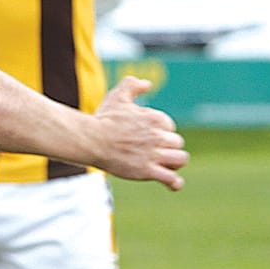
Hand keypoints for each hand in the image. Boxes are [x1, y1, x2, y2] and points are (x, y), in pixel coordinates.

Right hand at [92, 76, 188, 190]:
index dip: (160, 132)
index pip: (169, 126)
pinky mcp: (146, 171)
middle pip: (176, 143)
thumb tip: (148, 83)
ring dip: (175, 162)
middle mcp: (157, 136)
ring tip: (166, 165)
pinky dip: (175, 182)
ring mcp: (153, 154)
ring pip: (180, 159)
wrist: (90, 140)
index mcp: (155, 118)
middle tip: (154, 152)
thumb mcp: (117, 96)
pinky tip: (174, 184)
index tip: (146, 136)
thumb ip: (132, 85)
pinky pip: (170, 178)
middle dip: (167, 147)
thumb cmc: (102, 119)